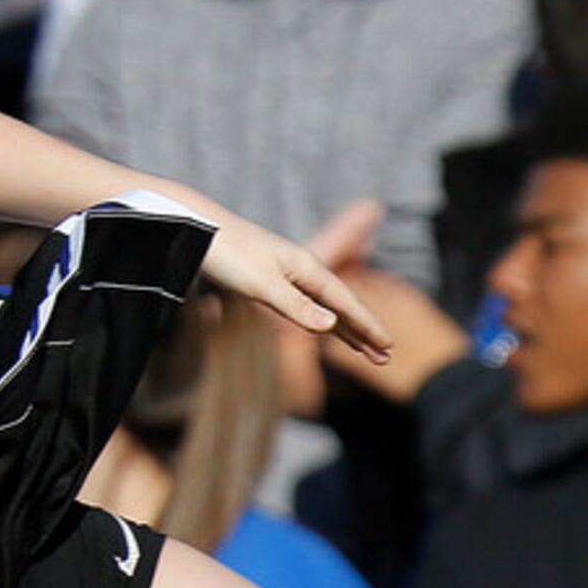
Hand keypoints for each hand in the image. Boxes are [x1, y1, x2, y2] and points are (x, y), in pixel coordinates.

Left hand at [198, 213, 393, 364]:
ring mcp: (289, 275)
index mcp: (307, 268)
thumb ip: (296, 306)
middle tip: (386, 357)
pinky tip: (329, 330)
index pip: (346, 302)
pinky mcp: (273, 281)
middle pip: (342, 306)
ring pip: (327, 308)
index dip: (367, 325)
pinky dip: (324, 321)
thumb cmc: (229, 254)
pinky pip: (309, 306)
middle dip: (364, 332)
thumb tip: (331, 326)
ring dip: (348, 330)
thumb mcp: (262, 284)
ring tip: (366, 351)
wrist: (199, 229)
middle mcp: (303, 271)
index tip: (387, 345)